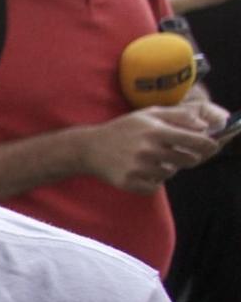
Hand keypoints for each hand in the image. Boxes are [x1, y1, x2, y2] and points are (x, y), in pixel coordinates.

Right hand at [85, 103, 222, 193]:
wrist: (89, 148)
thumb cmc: (123, 128)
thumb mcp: (148, 114)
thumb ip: (179, 116)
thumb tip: (204, 127)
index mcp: (155, 131)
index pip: (195, 140)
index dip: (208, 144)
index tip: (212, 146)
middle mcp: (148, 150)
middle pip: (188, 160)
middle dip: (186, 157)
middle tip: (176, 153)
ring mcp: (138, 168)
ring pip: (170, 174)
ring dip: (167, 168)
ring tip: (152, 160)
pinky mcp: (130, 183)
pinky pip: (155, 186)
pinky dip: (152, 181)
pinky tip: (141, 171)